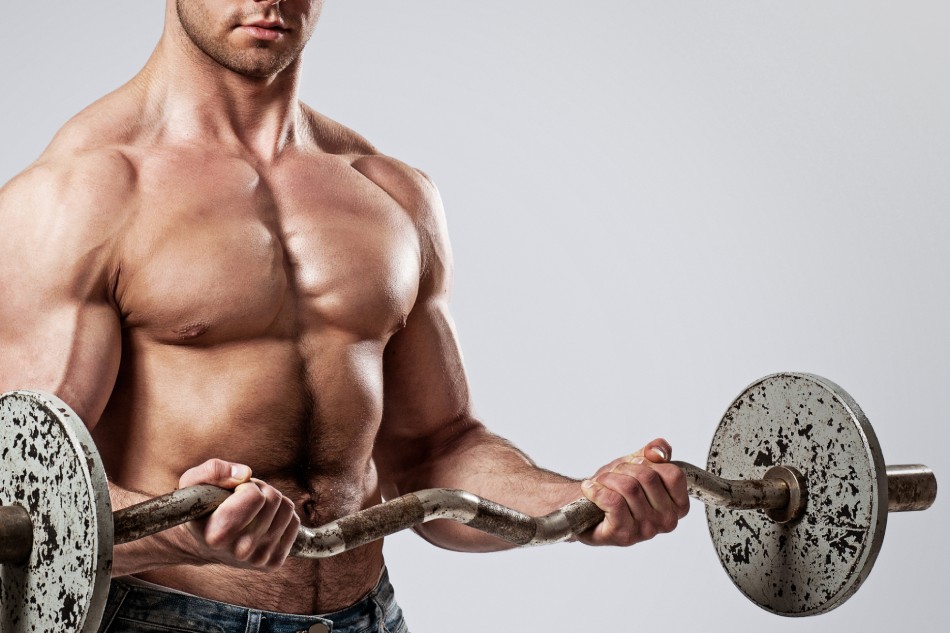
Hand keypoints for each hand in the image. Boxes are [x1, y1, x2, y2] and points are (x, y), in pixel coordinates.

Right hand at [177, 459, 300, 571]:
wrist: (202, 543)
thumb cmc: (201, 509)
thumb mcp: (193, 483)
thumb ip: (213, 471)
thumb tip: (245, 474)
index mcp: (217, 535)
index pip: (255, 496)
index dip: (246, 487)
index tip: (234, 493)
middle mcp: (239, 552)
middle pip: (274, 499)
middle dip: (260, 490)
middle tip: (243, 500)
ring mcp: (258, 559)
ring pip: (287, 509)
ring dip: (272, 502)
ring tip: (253, 510)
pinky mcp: (274, 562)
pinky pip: (294, 523)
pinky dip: (281, 515)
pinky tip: (263, 521)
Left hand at [578, 438, 688, 545]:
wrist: (587, 508)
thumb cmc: (616, 488)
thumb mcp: (638, 463)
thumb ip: (655, 452)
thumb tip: (660, 452)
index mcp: (678, 505)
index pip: (674, 474)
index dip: (650, 463)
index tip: (635, 464)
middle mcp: (667, 521)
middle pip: (648, 477)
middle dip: (624, 468)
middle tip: (613, 474)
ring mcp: (647, 530)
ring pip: (629, 488)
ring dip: (608, 479)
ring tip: (601, 482)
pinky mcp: (624, 535)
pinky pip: (613, 501)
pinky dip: (596, 490)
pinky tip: (591, 490)